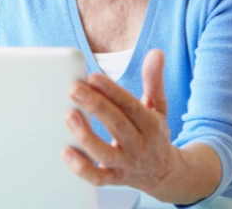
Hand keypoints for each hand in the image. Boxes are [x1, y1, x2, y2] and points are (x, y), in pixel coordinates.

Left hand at [62, 49, 183, 195]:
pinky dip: (82, 168)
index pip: (130, 106)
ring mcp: (126, 164)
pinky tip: (66, 151)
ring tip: (69, 116)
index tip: (93, 77)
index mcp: (150, 124)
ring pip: (105, 153)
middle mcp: (139, 145)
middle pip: (117, 125)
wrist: (166, 174)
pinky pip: (98, 178)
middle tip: (74, 89)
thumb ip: (154, 80)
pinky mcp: (115, 179)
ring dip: (87, 136)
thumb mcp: (158, 107)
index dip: (112, 91)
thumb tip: (155, 53)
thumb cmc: (154, 134)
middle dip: (95, 106)